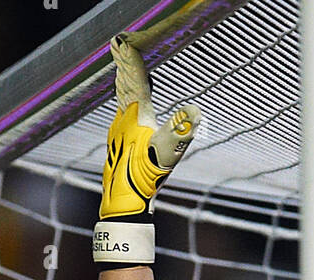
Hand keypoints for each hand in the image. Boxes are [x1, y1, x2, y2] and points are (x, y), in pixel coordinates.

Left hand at [94, 32, 200, 264]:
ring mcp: (118, 134)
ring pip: (120, 101)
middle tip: (119, 45)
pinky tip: (125, 110)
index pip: (135, 80)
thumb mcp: (165, 154)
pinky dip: (123, 103)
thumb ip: (180, 131)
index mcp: (135, 116)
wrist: (123, 206)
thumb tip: (196, 110)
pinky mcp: (118, 148)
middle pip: (124, 86)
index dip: (131, 58)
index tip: (124, 39)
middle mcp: (122, 121)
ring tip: (122, 70)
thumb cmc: (142, 178)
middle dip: (124, 65)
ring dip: (123, 82)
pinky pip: (121, 116)